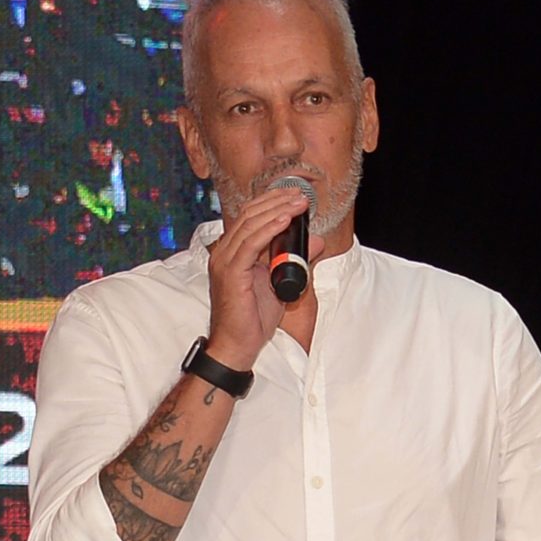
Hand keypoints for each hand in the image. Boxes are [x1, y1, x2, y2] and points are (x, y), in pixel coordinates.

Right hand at [205, 190, 319, 369]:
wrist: (237, 345)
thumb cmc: (253, 318)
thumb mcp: (280, 283)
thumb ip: (296, 260)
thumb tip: (316, 241)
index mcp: (232, 251)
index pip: (250, 216)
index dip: (272, 201)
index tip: (295, 195)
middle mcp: (224, 252)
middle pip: (250, 214)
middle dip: (277, 200)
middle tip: (300, 194)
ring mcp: (224, 261)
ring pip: (251, 225)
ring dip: (278, 210)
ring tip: (298, 203)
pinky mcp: (230, 272)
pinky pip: (250, 244)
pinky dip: (269, 229)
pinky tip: (285, 220)